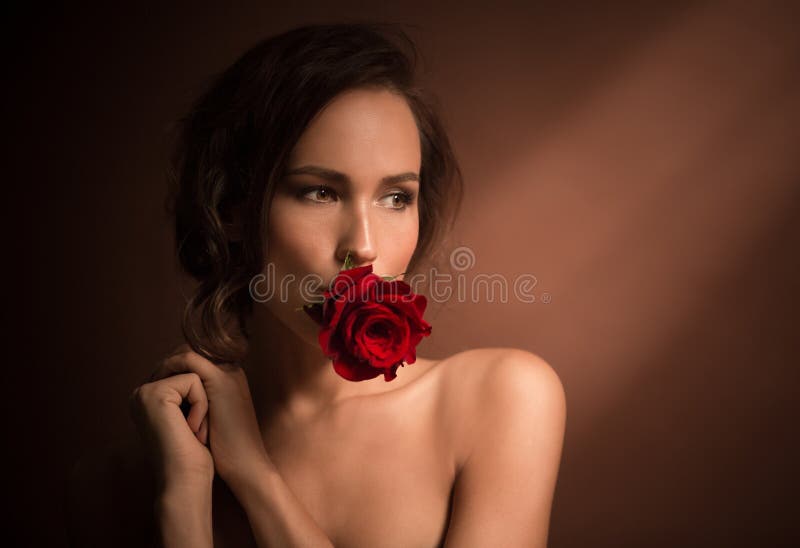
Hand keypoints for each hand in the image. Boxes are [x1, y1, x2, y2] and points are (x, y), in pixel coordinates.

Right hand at [129, 357, 213, 491]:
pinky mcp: (154, 393)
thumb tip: (198, 364)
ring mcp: (144, 392)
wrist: (188, 479)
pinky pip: (192, 381)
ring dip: (202, 403)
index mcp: (147, 398)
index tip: (192, 427)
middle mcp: (141, 393)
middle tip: (193, 430)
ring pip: (191, 374)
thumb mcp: (189, 414)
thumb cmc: (193, 454)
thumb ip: (187, 389)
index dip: (200, 395)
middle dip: (200, 397)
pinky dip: (201, 405)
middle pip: (187, 369)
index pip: (184, 372)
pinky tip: (191, 430)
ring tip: (193, 430)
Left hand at [147, 344, 271, 488]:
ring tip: (153, 386)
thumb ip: (196, 406)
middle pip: (189, 351)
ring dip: (166, 368)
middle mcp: (230, 370)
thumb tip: (169, 405)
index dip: (172, 369)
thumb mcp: (210, 421)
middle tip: (150, 383)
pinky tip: (162, 389)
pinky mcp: (220, 380)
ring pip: (187, 351)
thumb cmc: (226, 451)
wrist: (245, 464)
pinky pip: (189, 360)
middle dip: (166, 366)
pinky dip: (172, 373)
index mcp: (229, 379)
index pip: (194, 359)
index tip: (155, 386)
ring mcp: (227, 372)